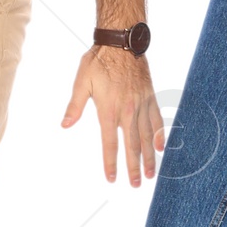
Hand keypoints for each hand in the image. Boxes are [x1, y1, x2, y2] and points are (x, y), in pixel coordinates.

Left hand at [62, 48, 165, 186]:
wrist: (122, 42)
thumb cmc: (99, 61)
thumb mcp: (82, 82)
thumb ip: (75, 106)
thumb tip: (65, 125)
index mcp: (109, 110)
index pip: (110, 143)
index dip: (111, 162)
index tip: (112, 178)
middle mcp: (128, 111)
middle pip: (132, 145)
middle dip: (133, 167)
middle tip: (135, 184)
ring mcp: (142, 105)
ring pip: (147, 137)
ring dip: (149, 157)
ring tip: (151, 174)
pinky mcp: (150, 97)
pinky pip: (157, 120)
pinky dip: (159, 135)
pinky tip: (161, 147)